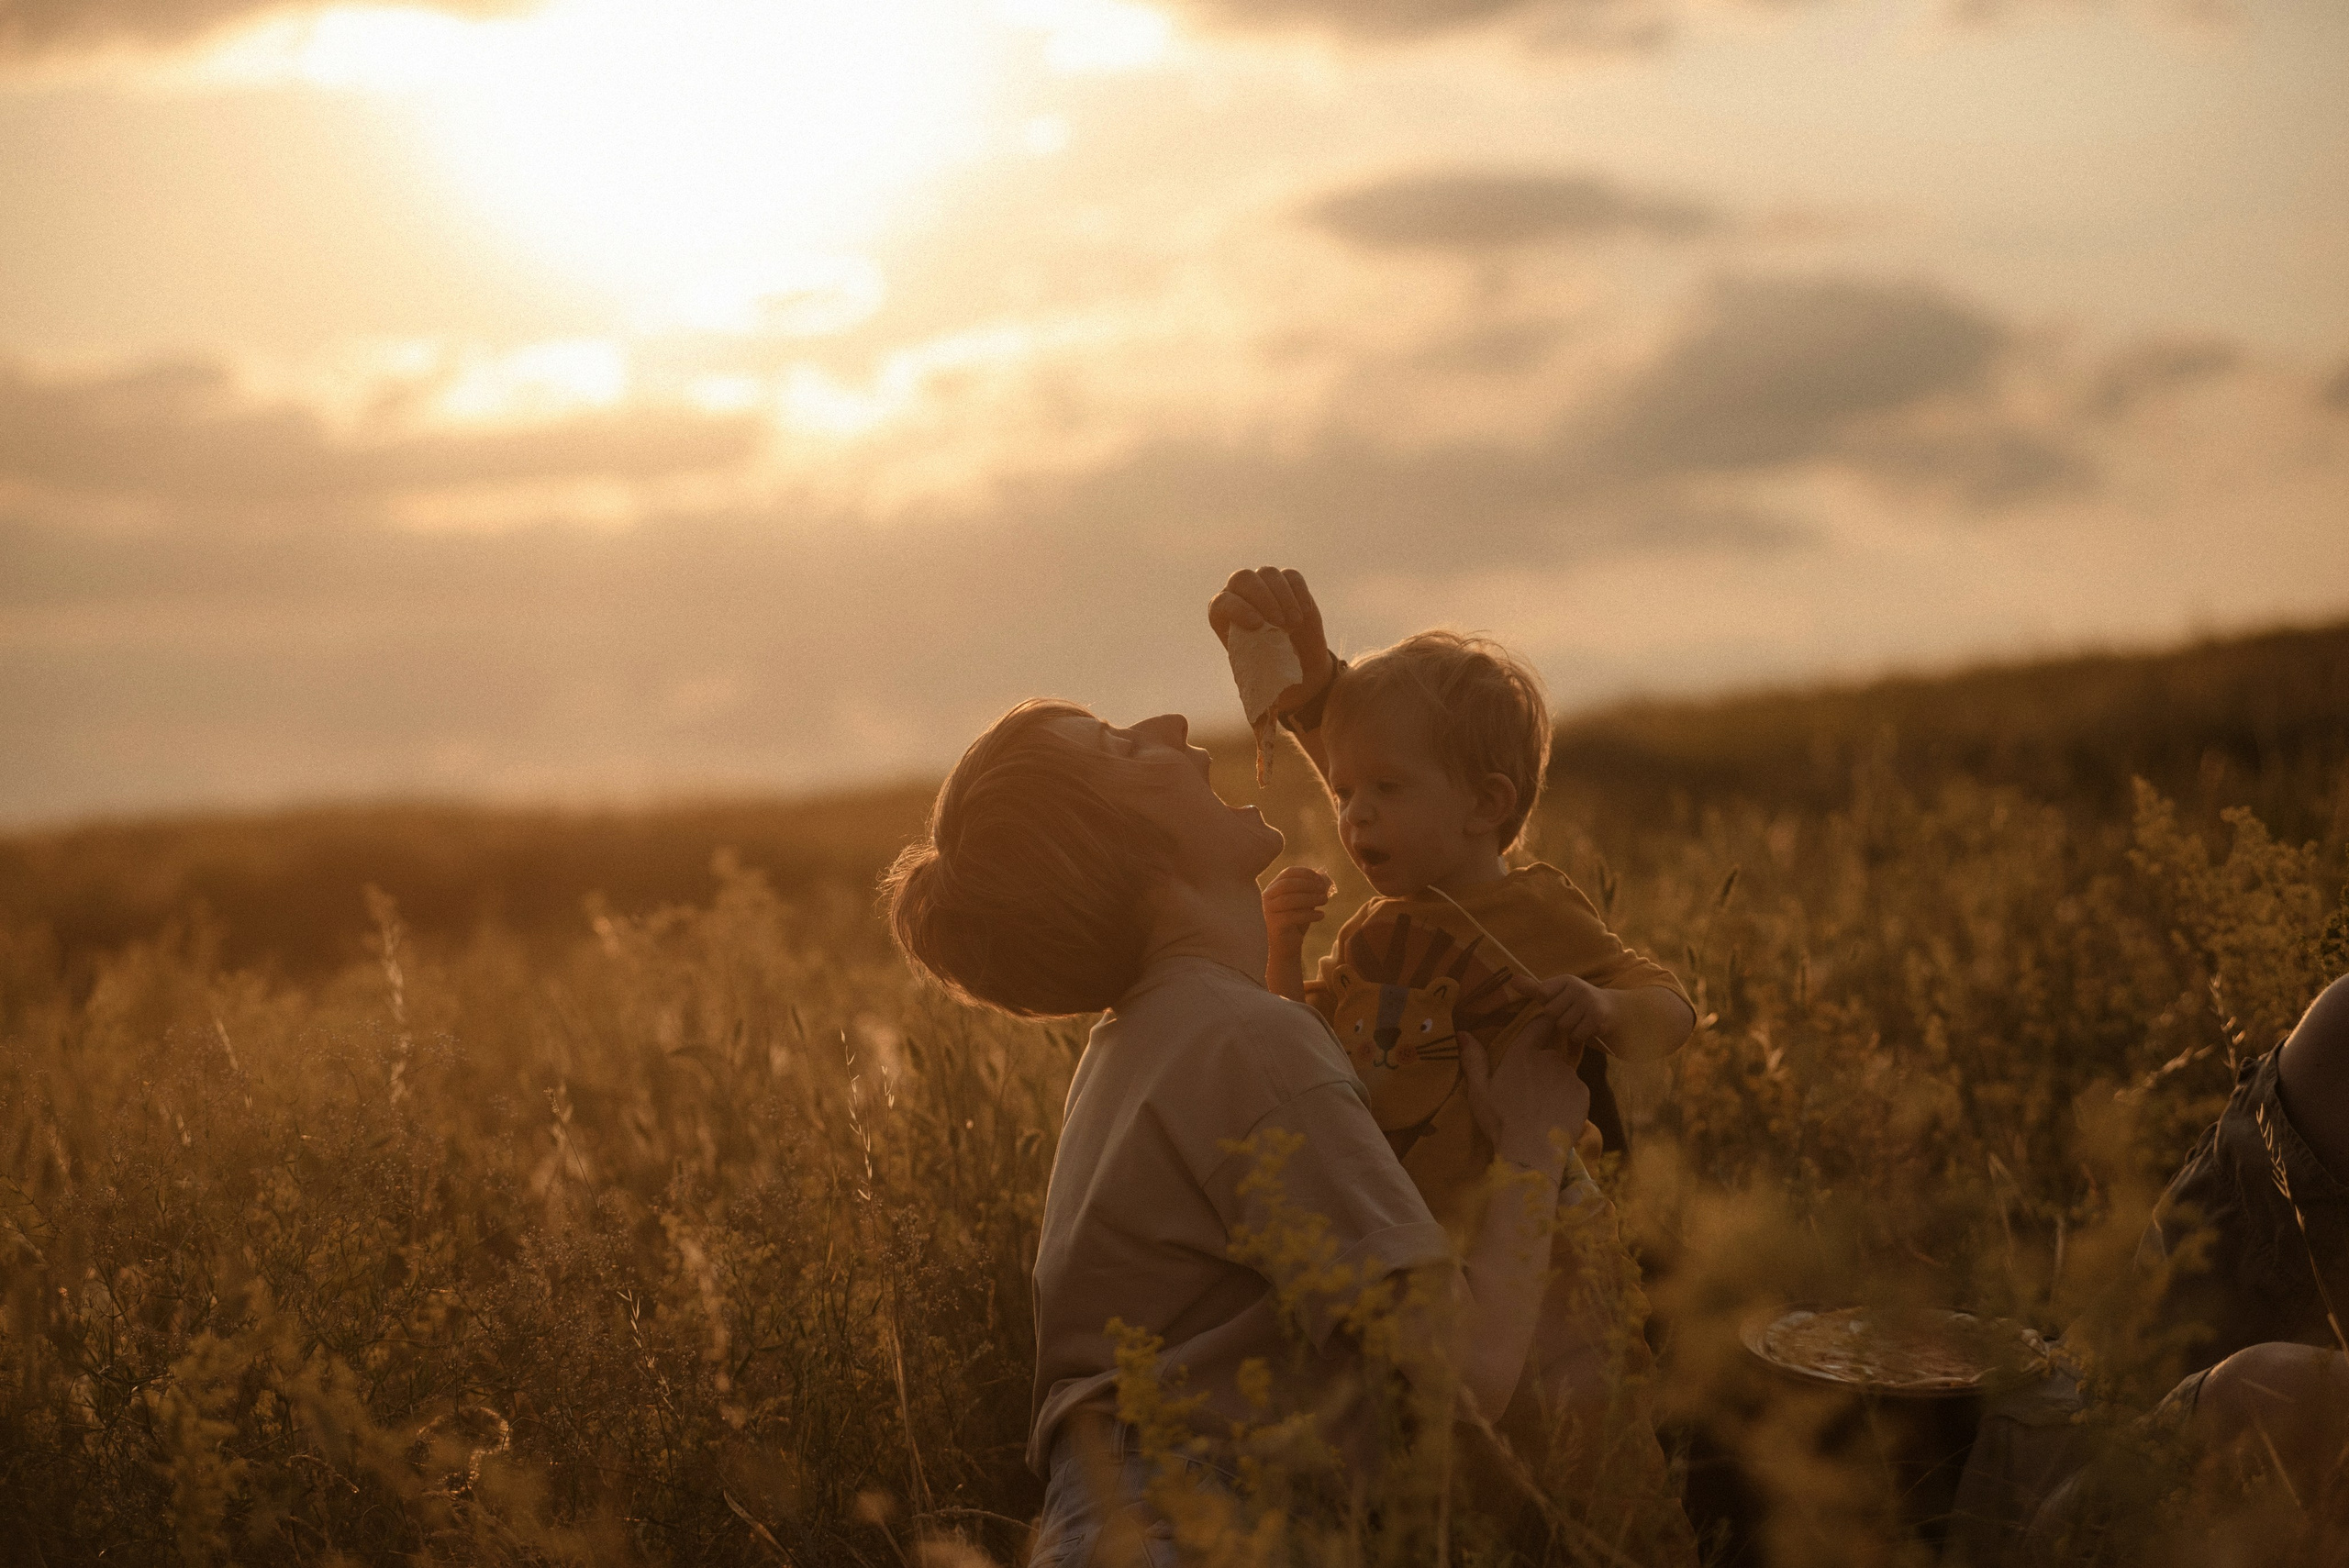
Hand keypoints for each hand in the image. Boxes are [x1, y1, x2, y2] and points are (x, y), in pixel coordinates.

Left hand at [1209, 567, 1332, 705]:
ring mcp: (1266, 589)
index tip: (1258, 627)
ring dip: (1282, 597)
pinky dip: (1298, 594)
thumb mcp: (1257, 689)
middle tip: (1278, 623)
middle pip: (1242, 578)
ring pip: (1267, 574)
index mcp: (1224, 621)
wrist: (1300, 676)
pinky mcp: (1290, 586)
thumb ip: (1253, 695)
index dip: (1237, 609)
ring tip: (1292, 626)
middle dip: (1261, 597)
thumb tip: (1259, 728)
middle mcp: (1241, 599)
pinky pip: (1291, 576)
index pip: (1221, 602)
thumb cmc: (1272, 682)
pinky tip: (1303, 617)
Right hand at [1261, 865, 1333, 948]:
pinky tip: (1321, 915)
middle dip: (1308, 885)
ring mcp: (1269, 911)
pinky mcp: (1274, 924)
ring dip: (1310, 898)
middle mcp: (1268, 897)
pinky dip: (1309, 914)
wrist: (1287, 945)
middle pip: (1287, 884)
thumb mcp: (1308, 901)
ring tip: (1325, 901)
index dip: (1305, 873)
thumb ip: (1315, 888)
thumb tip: (1325, 876)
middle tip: (1324, 891)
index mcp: (1274, 887)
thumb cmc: (1297, 920)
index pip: (1288, 872)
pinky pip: (1292, 916)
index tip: (1320, 879)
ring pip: (1289, 900)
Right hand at [1459, 1013, 1590, 1176]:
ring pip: (1563, 1073)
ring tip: (1543, 1108)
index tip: (1540, 1031)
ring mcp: (1569, 1075)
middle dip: (1543, 1066)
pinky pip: (1576, 1090)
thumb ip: (1473, 1059)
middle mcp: (1549, 1058)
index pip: (1540, 1023)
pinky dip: (1568, 1099)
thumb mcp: (1479, 1091)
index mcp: (1522, 1054)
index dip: (1542, 1025)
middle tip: (1530, 1091)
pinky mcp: (1583, 1093)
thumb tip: (1462, 1033)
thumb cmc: (1500, 1121)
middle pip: (1550, 1054)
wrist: (1531, 1151)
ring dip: (1556, 1083)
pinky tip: (1556, 1116)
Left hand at [1514, 973, 1622, 1049]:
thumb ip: (1533, 988)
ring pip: (1563, 1025)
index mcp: (1565, 980)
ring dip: (1570, 1028)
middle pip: (1551, 1013)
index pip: (1542, 994)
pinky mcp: (1597, 1016)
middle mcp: (1577, 987)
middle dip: (1559, 1018)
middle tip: (1572, 1014)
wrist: (1612, 1009)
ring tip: (1580, 1021)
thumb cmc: (1576, 1002)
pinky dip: (1580, 1035)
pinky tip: (1587, 1027)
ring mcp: (1588, 1001)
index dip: (1549, 1004)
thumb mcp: (1556, 992)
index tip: (1561, 1002)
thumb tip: (1512, 979)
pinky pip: (1576, 1034)